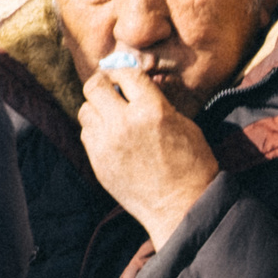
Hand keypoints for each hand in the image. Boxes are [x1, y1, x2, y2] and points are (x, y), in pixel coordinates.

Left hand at [82, 65, 219, 243]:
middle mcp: (124, 123)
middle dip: (103, 83)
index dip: (122, 70)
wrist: (181, 206)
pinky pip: (86, 133)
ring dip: (97, 107)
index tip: (122, 74)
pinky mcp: (98, 162)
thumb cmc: (192, 166)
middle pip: (95, 86)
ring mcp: (107, 144)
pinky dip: (95, 129)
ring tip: (111, 115)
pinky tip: (110, 135)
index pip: (125, 74)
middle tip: (110, 88)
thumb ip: (158, 103)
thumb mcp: (184, 125)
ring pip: (85, 109)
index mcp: (152, 110)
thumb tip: (137, 89)